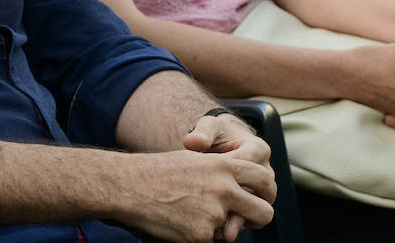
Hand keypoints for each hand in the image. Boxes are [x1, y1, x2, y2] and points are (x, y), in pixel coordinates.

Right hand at [118, 149, 274, 242]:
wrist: (129, 186)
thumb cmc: (157, 171)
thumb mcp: (193, 159)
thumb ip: (220, 171)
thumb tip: (239, 184)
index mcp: (222, 166)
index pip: (263, 177)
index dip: (265, 190)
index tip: (260, 196)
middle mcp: (224, 189)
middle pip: (263, 212)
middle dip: (257, 218)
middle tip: (243, 218)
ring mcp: (214, 214)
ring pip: (232, 228)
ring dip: (219, 226)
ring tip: (192, 213)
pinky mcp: (201, 235)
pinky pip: (209, 240)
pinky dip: (196, 234)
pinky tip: (178, 222)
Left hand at [185, 113, 273, 240]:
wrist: (221, 142)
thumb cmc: (215, 134)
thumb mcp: (208, 128)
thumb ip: (202, 133)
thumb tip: (195, 143)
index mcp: (257, 149)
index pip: (249, 167)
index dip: (230, 177)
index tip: (208, 183)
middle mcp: (265, 170)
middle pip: (260, 192)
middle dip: (243, 205)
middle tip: (223, 217)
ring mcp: (261, 188)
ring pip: (257, 207)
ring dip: (241, 219)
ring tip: (225, 233)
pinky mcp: (253, 200)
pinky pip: (250, 214)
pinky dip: (237, 221)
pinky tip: (221, 231)